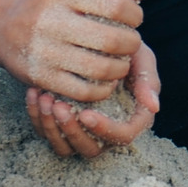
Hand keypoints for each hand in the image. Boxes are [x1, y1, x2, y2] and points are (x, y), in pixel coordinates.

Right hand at [0, 0, 147, 101]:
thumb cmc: (49, 4)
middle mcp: (51, 21)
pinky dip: (102, 89)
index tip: (134, 20)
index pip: (116, 5)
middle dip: (131, 44)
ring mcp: (44, 51)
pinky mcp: (40, 77)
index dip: (134, 15)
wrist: (1, 24)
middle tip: (131, 44)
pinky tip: (105, 81)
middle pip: (111, 40)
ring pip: (100, 69)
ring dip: (120, 69)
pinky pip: (83, 91)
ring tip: (121, 63)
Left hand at [26, 40, 161, 157]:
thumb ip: (148, 79)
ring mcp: (82, 129)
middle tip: (59, 106)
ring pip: (65, 147)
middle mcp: (106, 130)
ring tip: (44, 99)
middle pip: (91, 149)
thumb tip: (153, 107)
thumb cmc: (123, 48)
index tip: (86, 113)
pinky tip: (34, 93)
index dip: (105, 129)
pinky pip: (46, 133)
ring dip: (52, 128)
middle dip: (72, 131)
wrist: (95, 37)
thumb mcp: (141, 57)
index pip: (122, 136)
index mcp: (130, 118)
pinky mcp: (61, 123)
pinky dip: (37, 117)